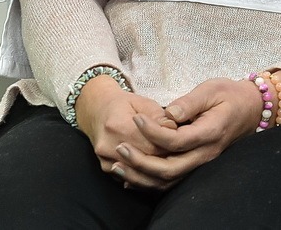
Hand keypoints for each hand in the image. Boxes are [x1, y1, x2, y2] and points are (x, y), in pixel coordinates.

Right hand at [74, 75, 175, 189]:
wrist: (97, 111)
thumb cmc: (124, 105)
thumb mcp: (144, 103)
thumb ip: (159, 116)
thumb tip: (174, 129)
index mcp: (118, 125)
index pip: (150, 144)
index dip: (169, 145)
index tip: (183, 143)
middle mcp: (108, 145)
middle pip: (144, 159)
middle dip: (165, 158)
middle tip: (182, 154)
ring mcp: (105, 160)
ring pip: (136, 172)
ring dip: (154, 169)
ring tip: (171, 162)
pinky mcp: (105, 168)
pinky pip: (128, 177)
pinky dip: (143, 174)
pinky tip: (156, 169)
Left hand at [108, 78, 262, 189]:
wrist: (250, 109)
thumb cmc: (230, 95)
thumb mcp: (212, 89)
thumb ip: (190, 102)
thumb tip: (168, 113)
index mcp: (210, 132)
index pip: (176, 140)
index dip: (153, 132)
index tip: (135, 118)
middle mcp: (205, 154)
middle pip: (169, 169)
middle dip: (140, 162)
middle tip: (120, 148)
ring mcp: (201, 163)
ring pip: (167, 181)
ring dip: (140, 176)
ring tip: (118, 164)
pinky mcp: (195, 166)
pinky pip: (170, 182)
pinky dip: (148, 182)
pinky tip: (130, 177)